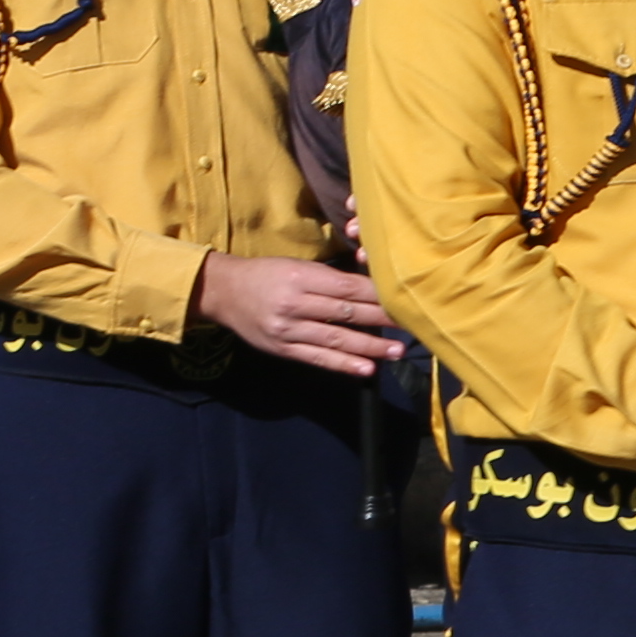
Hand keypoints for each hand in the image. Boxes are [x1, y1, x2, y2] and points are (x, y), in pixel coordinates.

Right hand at [193, 254, 405, 377]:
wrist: (222, 292)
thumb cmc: (268, 274)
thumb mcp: (297, 266)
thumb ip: (330, 278)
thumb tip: (373, 288)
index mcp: (301, 277)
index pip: (348, 288)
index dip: (378, 295)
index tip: (405, 299)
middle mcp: (294, 304)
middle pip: (346, 313)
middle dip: (382, 319)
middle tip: (413, 324)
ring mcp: (287, 329)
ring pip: (335, 339)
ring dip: (370, 347)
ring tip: (398, 351)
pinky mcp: (282, 348)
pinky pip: (317, 358)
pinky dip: (343, 365)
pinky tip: (366, 370)